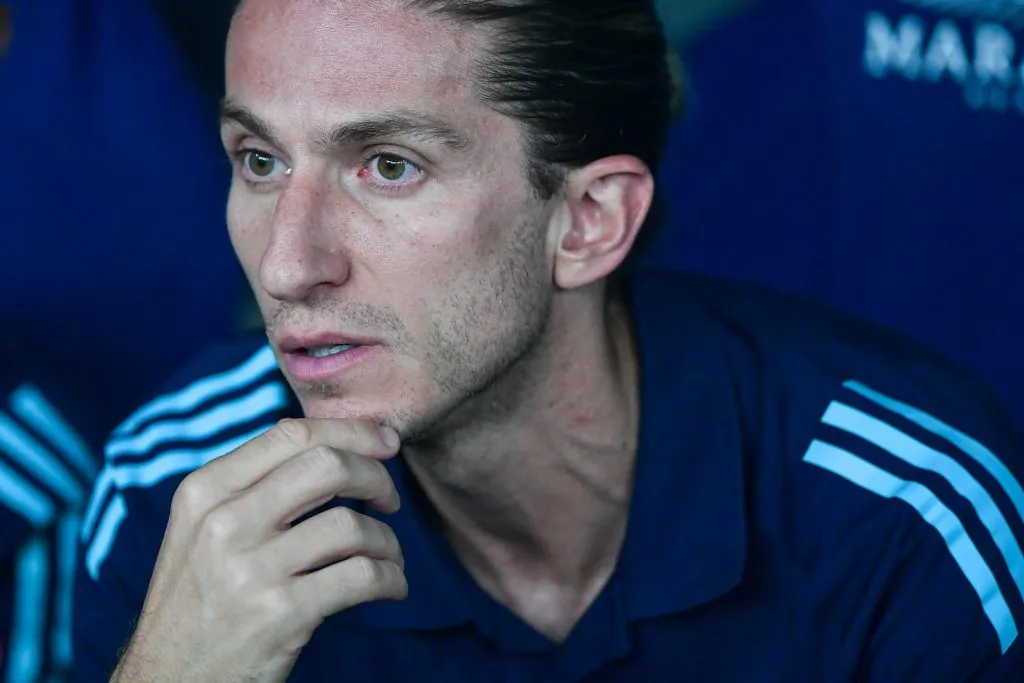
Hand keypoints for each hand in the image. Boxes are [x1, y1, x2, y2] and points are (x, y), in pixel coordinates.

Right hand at [111, 419, 407, 682]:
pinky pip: (362, 576)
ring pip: (351, 525)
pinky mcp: (280, 615)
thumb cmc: (197, 603)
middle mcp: (222, 523)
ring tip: (388, 557)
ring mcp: (249, 570)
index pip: (291, 433)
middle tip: (390, 499)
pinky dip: (391, 579)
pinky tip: (391, 587)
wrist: (169, 682)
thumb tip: (331, 443)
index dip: (351, 431)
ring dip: (387, 541)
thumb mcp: (201, 532)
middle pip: (327, 465)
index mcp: (204, 491)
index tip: (385, 441)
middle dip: (376, 476)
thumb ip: (251, 486)